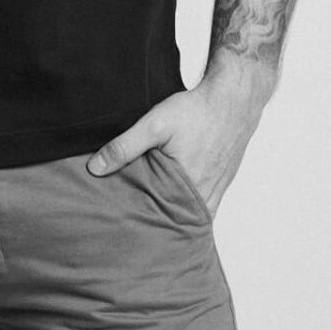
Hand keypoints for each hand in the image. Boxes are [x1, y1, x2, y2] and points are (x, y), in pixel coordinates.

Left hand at [84, 61, 273, 216]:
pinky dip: (191, 204)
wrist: (235, 96)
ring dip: (176, 216)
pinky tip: (175, 199)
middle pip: (179, 221)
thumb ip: (124, 147)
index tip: (128, 233)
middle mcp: (206, 193)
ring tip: (152, 218)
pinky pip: (206, 202)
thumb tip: (95, 168)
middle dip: (160, 225)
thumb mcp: (154, 124)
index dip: (146, 228)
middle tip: (136, 230)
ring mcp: (218, 188)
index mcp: (189, 187)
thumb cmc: (197, 110)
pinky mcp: (224, 179)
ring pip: (194, 213)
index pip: (165, 222)